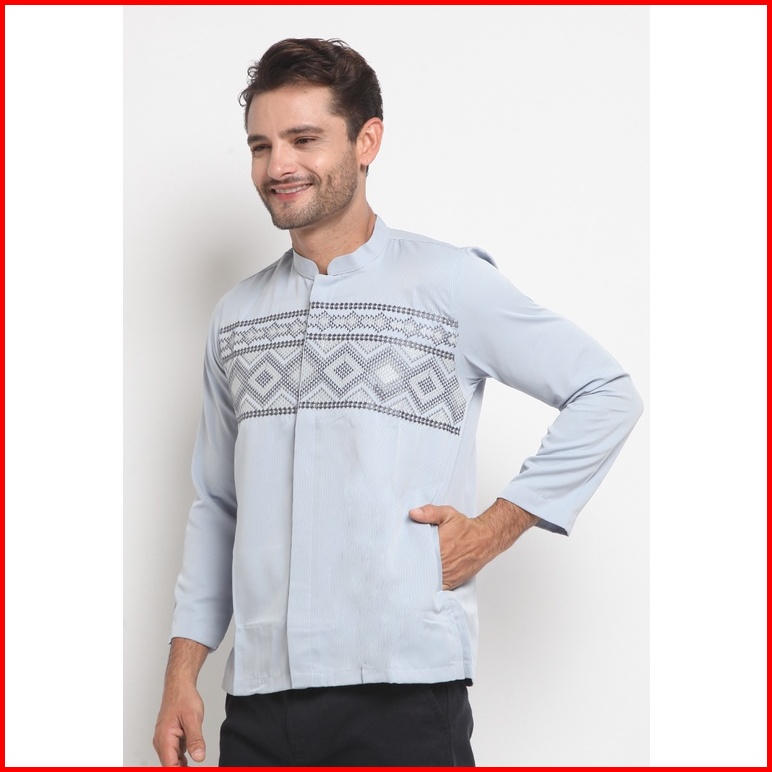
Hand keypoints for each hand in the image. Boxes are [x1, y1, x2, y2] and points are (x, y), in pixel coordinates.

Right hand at [153, 681, 205, 765]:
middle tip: (197, 765)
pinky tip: (193, 752)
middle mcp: (161, 741)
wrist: (179, 685)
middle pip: (170, 764)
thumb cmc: (183, 698)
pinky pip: (175, 751)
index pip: (169, 765)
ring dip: (183, 763)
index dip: (181, 770)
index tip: (193, 768)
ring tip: (196, 755)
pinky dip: (183, 755)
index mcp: (164, 738)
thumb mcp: (193, 718)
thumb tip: (199, 757)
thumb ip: (196, 739)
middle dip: (182, 767)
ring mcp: (164, 739)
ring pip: (172, 759)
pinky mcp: (169, 736)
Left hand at [409, 499, 537, 589]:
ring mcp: (448, 575)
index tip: (397, 558)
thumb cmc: (465, 528)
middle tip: (398, 570)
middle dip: (410, 570)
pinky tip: (421, 585)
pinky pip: (437, 588)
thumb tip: (413, 513)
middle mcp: (443, 563)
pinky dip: (429, 588)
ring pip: (427, 582)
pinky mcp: (453, 582)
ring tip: (407, 579)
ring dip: (418, 580)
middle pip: (420, 571)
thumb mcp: (447, 514)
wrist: (485, 539)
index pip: (416, 556)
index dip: (405, 558)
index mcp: (439, 546)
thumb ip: (430, 512)